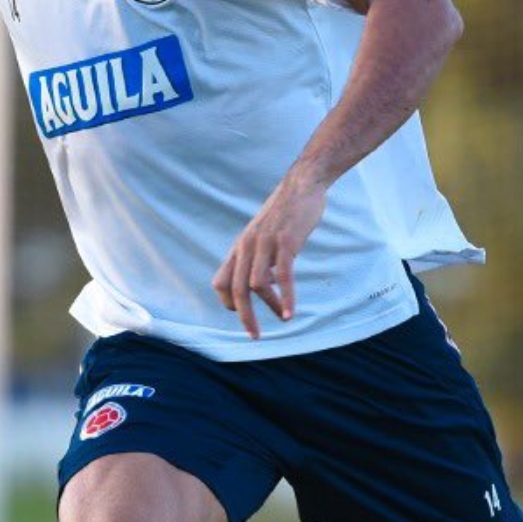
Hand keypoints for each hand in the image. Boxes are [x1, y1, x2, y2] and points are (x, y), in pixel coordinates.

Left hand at [212, 175, 330, 338]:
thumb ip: (258, 257)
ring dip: (268, 306)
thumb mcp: (262, 235)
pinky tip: (289, 312)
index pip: (220, 282)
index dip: (228, 302)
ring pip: (256, 285)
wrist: (302, 185)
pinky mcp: (285, 242)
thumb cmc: (284, 214)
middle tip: (254, 336)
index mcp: (239, 247)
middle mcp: (246, 247)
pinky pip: (282, 276)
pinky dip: (285, 297)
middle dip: (244, 316)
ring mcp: (264, 244)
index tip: (243, 315)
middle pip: (236, 289)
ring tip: (283, 319)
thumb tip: (262, 283)